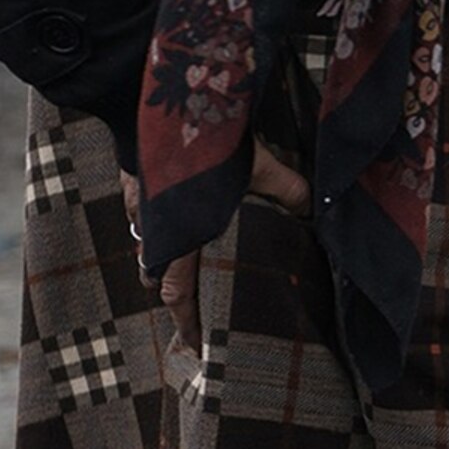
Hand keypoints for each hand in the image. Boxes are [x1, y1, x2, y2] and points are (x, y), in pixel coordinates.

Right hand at [121, 145, 310, 353]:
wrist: (163, 100)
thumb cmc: (210, 138)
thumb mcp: (259, 166)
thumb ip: (288, 190)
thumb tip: (312, 207)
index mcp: (186, 234)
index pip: (179, 292)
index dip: (186, 322)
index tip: (194, 348)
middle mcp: (158, 228)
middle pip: (159, 278)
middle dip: (174, 304)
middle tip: (189, 326)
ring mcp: (143, 206)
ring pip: (148, 249)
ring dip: (161, 266)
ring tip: (177, 280)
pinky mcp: (136, 183)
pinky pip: (140, 217)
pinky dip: (152, 230)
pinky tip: (162, 229)